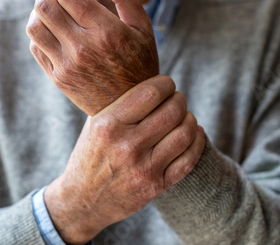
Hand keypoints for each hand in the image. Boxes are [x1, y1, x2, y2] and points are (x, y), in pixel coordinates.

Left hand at [26, 0, 158, 115]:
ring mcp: (68, 65)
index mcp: (107, 33)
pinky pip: (35, 47)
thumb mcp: (142, 28)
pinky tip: (51, 28)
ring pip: (35, 26)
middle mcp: (84, 49)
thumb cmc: (139, 63)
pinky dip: (38, 31)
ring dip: (38, 10)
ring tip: (49, 6)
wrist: (130, 109)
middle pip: (46, 7)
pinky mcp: (58, 78)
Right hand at [44, 75, 205, 243]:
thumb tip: (151, 79)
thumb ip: (120, 103)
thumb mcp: (94, 124)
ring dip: (190, 119)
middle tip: (176, 99)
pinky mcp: (156, 186)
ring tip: (184, 116)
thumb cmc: (90, 154)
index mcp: (108, 125)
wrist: (82, 200)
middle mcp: (127, 146)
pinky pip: (189, 159)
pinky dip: (197, 141)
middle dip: (180, 99)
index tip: (166, 83)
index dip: (165, 83)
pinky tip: (193, 133)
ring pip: (185, 133)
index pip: (150, 93)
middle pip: (172, 111)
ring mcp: (143, 168)